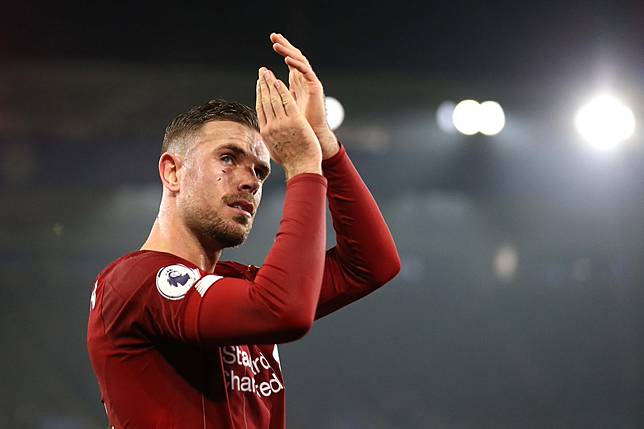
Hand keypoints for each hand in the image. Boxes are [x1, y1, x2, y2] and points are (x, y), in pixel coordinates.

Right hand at [255, 67, 321, 180]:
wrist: (301, 167)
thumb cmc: (291, 160)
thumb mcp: (275, 149)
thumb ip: (271, 137)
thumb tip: (266, 132)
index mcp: (265, 132)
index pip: (260, 108)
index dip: (259, 94)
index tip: (259, 84)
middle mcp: (271, 126)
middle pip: (265, 100)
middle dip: (263, 84)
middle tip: (262, 72)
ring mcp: (282, 123)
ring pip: (274, 98)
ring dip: (270, 83)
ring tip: (268, 72)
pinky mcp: (294, 121)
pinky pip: (286, 101)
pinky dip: (282, 90)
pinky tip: (280, 81)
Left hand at [270, 33, 339, 159]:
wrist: (312, 137)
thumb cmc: (298, 128)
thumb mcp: (283, 111)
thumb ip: (277, 102)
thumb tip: (264, 101)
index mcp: (298, 84)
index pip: (289, 62)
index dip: (282, 51)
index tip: (272, 42)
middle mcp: (305, 81)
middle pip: (295, 58)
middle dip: (285, 46)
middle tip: (274, 36)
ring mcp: (311, 83)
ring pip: (299, 62)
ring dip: (288, 51)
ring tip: (277, 43)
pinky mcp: (315, 87)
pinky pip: (305, 72)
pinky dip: (297, 65)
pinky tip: (287, 59)